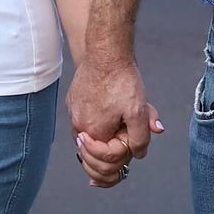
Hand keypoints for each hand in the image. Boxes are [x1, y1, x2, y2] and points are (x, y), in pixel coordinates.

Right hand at [67, 59, 163, 188]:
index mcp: (93, 133)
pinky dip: (98, 119)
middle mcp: (78, 127)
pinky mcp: (73, 102)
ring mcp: (73, 114)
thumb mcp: (138, 111)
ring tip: (120, 117)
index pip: (107, 160)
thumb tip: (139, 154)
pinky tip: (110, 107)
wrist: (106, 53)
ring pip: (92, 135)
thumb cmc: (121, 80)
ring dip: (107, 132)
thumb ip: (140, 137)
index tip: (130, 139)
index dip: (124, 153)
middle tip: (126, 132)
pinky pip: (86, 119)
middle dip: (114, 147)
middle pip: (96, 153)